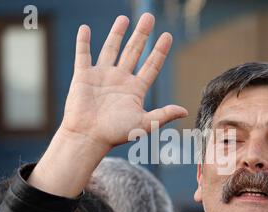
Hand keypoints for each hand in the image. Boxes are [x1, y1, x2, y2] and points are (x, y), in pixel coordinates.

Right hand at [61, 13, 187, 151]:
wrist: (88, 138)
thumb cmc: (115, 134)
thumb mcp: (143, 124)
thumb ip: (163, 115)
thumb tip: (184, 111)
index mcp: (135, 90)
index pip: (151, 66)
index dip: (159, 51)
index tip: (168, 36)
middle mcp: (120, 80)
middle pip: (133, 52)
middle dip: (142, 34)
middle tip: (149, 17)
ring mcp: (101, 76)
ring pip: (111, 49)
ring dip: (117, 34)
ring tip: (124, 19)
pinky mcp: (83, 76)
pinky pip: (83, 55)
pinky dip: (83, 42)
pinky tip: (85, 28)